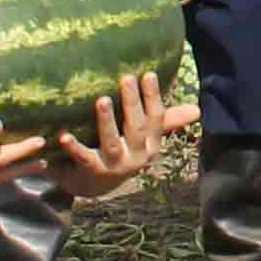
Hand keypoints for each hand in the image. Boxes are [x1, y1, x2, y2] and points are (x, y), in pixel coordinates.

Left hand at [45, 71, 194, 201]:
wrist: (93, 186)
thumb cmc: (121, 152)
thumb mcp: (144, 138)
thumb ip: (167, 122)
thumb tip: (197, 109)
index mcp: (151, 146)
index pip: (156, 119)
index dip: (153, 97)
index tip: (148, 74)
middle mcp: (137, 157)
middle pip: (136, 128)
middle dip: (133, 103)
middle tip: (127, 78)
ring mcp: (115, 166)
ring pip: (112, 142)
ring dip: (107, 122)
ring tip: (102, 100)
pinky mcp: (92, 171)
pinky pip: (83, 158)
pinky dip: (74, 147)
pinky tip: (63, 135)